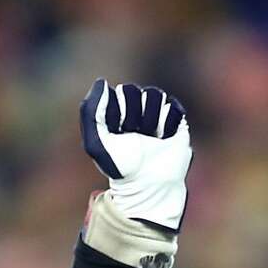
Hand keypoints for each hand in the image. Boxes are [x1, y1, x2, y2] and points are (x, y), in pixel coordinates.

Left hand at [79, 78, 191, 232]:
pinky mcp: (176, 122)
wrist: (149, 186)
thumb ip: (91, 112)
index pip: (119, 93)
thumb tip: (102, 81)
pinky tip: (163, 137)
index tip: (118, 131)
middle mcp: (137, 110)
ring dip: (150, 118)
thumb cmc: (121, 168)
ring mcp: (157, 114)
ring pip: (154, 95)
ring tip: (150, 137)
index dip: (119, 112)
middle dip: (132, 113)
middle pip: (135, 91)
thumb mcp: (96, 143)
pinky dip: (167, 123)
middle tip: (133, 134)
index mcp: (117, 113)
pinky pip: (173, 107)